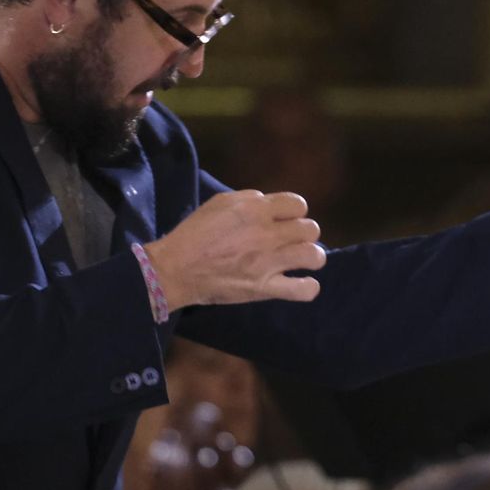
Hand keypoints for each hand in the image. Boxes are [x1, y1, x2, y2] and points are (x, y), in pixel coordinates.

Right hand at [143, 190, 325, 310]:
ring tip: (301, 260)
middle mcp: (267, 234)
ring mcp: (268, 263)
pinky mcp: (265, 289)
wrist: (175, 269)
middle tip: (291, 241)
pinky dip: (308, 287)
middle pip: (310, 229)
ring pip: (314, 255)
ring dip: (312, 257)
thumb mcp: (219, 203)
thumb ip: (249, 200)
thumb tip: (269, 204)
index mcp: (256, 210)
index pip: (298, 204)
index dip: (294, 212)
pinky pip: (303, 290)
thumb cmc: (194, 233)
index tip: (285, 221)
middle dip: (303, 234)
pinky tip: (301, 283)